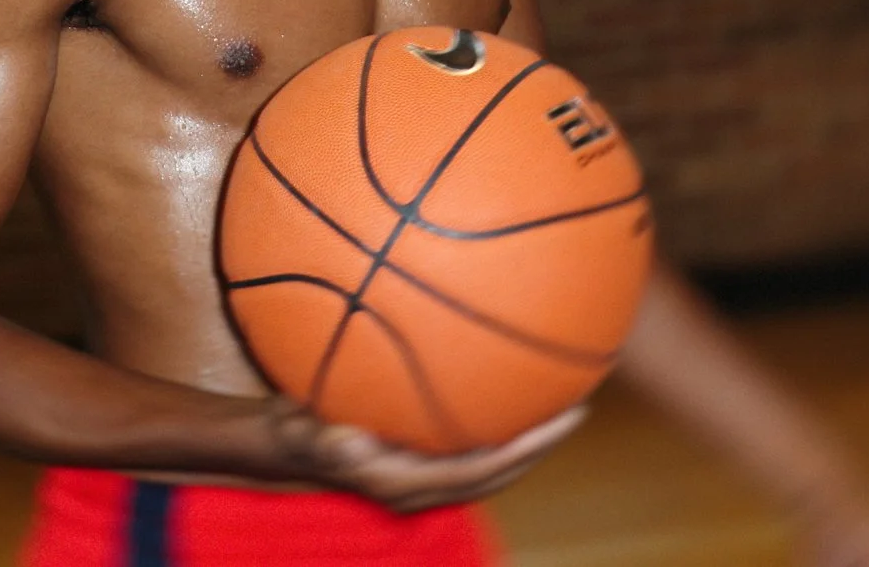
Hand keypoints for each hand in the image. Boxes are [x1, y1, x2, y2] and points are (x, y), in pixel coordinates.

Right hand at [286, 404, 588, 513]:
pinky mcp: (425, 458)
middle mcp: (424, 486)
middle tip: (578, 406)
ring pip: (491, 462)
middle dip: (540, 445)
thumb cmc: (297, 431)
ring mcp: (427, 475)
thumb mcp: (301, 431)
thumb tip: (350, 440)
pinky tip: (513, 383)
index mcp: (404, 485)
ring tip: (560, 395)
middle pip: (498, 472)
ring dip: (525, 436)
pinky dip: (499, 422)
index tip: (559, 422)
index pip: (479, 473)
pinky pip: (473, 445)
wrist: (290, 446)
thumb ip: (325, 438)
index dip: (523, 451)